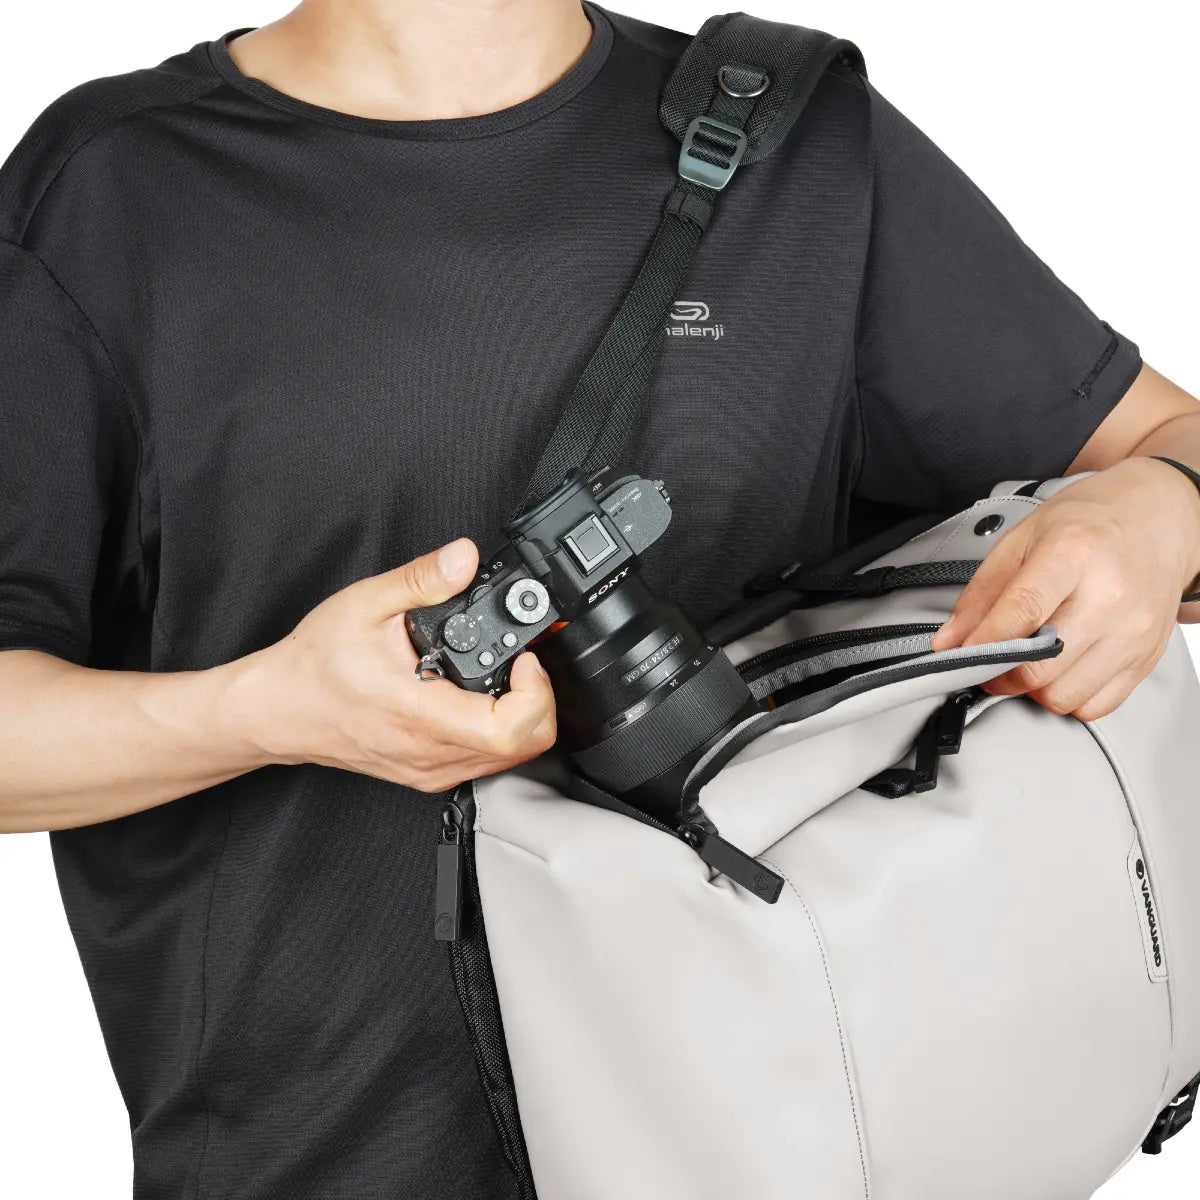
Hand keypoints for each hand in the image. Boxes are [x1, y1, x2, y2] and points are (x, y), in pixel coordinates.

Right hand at [238, 539, 556, 791]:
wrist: (278, 709)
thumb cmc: (314, 665)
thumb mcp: (365, 603)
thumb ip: (422, 579)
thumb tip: (464, 558)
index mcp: (419, 715)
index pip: (510, 729)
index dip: (536, 691)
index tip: (526, 657)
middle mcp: (430, 753)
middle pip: (525, 747)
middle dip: (539, 699)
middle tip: (521, 662)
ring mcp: (431, 770)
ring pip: (510, 759)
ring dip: (522, 716)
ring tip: (504, 676)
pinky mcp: (428, 775)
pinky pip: (486, 762)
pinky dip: (500, 731)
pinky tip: (482, 698)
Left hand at [932, 458, 1199, 719]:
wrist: (1158, 518)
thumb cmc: (1091, 522)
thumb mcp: (1023, 538)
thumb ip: (981, 593)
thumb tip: (950, 641)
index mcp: (1075, 553)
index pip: (1021, 613)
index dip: (982, 644)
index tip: (958, 656)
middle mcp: (1111, 595)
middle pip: (1041, 667)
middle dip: (1001, 673)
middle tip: (990, 660)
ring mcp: (1133, 630)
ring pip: (1064, 696)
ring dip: (1034, 689)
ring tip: (1028, 660)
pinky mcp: (1147, 657)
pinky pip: (1096, 705)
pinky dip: (1069, 697)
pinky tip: (1062, 668)